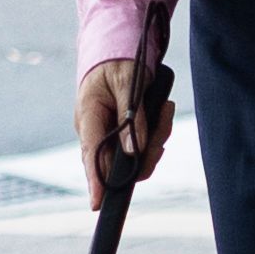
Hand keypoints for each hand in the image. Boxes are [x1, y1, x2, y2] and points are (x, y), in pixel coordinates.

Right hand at [76, 58, 176, 204]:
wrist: (116, 49)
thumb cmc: (118, 62)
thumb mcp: (128, 83)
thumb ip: (132, 117)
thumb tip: (135, 151)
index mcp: (88, 116)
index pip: (91, 155)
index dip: (95, 181)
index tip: (98, 204)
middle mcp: (94, 130)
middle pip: (118, 161)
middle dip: (148, 150)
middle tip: (165, 119)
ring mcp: (106, 133)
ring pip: (134, 155)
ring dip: (156, 138)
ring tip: (166, 108)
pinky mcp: (119, 133)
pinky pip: (140, 145)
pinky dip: (156, 133)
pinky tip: (163, 110)